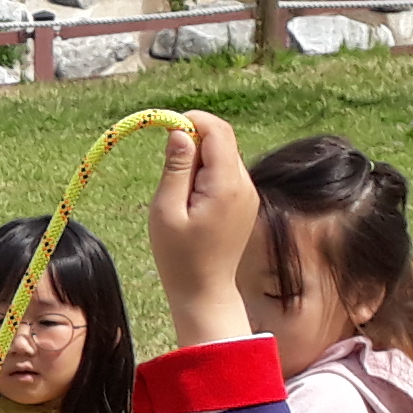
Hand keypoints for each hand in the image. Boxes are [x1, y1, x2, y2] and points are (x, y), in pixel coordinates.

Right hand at [146, 114, 260, 348]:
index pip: (217, 130)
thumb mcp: (166, 210)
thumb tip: (179, 132)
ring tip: (178, 190)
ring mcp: (248, 194)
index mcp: (226, 184)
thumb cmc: (179, 256)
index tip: (164, 129)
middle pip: (222, 139)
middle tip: (167, 164)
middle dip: (193, 138)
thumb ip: (175, 168)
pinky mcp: (244, 203)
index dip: (191, 120)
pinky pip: (226, 173)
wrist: (205, 291)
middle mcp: (244, 185)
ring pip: (223, 155)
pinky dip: (206, 173)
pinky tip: (190, 199)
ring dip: (198, 158)